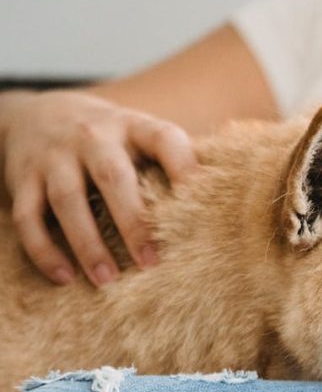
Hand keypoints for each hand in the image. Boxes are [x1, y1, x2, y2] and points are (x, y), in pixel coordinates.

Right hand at [0, 90, 195, 285]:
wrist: (36, 111)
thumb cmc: (109, 138)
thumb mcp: (140, 134)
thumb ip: (175, 160)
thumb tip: (229, 198)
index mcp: (132, 125)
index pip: (165, 139)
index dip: (184, 166)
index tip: (200, 202)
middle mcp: (92, 136)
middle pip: (113, 178)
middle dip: (132, 222)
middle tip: (150, 263)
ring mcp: (54, 156)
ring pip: (68, 200)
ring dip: (88, 244)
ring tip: (107, 280)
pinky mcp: (22, 177)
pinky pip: (28, 217)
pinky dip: (44, 250)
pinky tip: (64, 277)